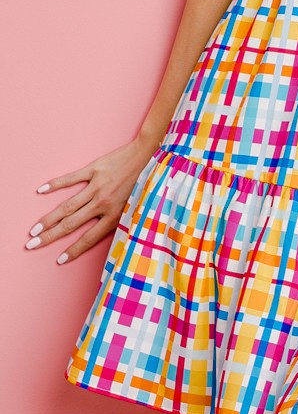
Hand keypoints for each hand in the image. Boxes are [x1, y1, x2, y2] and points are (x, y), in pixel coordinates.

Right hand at [25, 137, 154, 265]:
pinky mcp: (94, 169)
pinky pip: (71, 178)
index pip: (89, 238)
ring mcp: (97, 185)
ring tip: (34, 229)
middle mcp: (103, 202)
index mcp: (114, 214)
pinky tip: (41, 190)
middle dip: (50, 237)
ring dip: (48, 219)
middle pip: (71, 224)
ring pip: (67, 206)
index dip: (73, 250)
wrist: (149, 154)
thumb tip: (109, 237)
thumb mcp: (137, 207)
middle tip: (32, 245)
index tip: (59, 260)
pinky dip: (55, 184)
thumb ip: (121, 220)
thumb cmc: (145, 182)